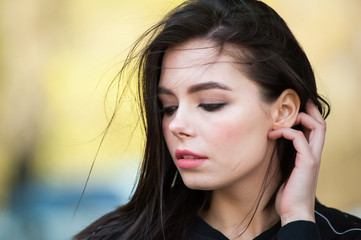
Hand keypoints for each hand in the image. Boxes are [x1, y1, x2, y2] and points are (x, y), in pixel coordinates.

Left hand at [268, 100, 325, 225]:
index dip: (310, 115)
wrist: (293, 212)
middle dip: (310, 109)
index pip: (316, 130)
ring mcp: (313, 157)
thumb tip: (272, 143)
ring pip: (317, 127)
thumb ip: (285, 157)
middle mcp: (314, 154)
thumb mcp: (285, 170)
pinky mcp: (307, 162)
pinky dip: (287, 132)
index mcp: (310, 155)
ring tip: (282, 118)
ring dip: (300, 117)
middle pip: (321, 124)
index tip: (297, 105)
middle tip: (296, 100)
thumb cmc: (287, 193)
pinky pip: (300, 138)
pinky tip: (273, 134)